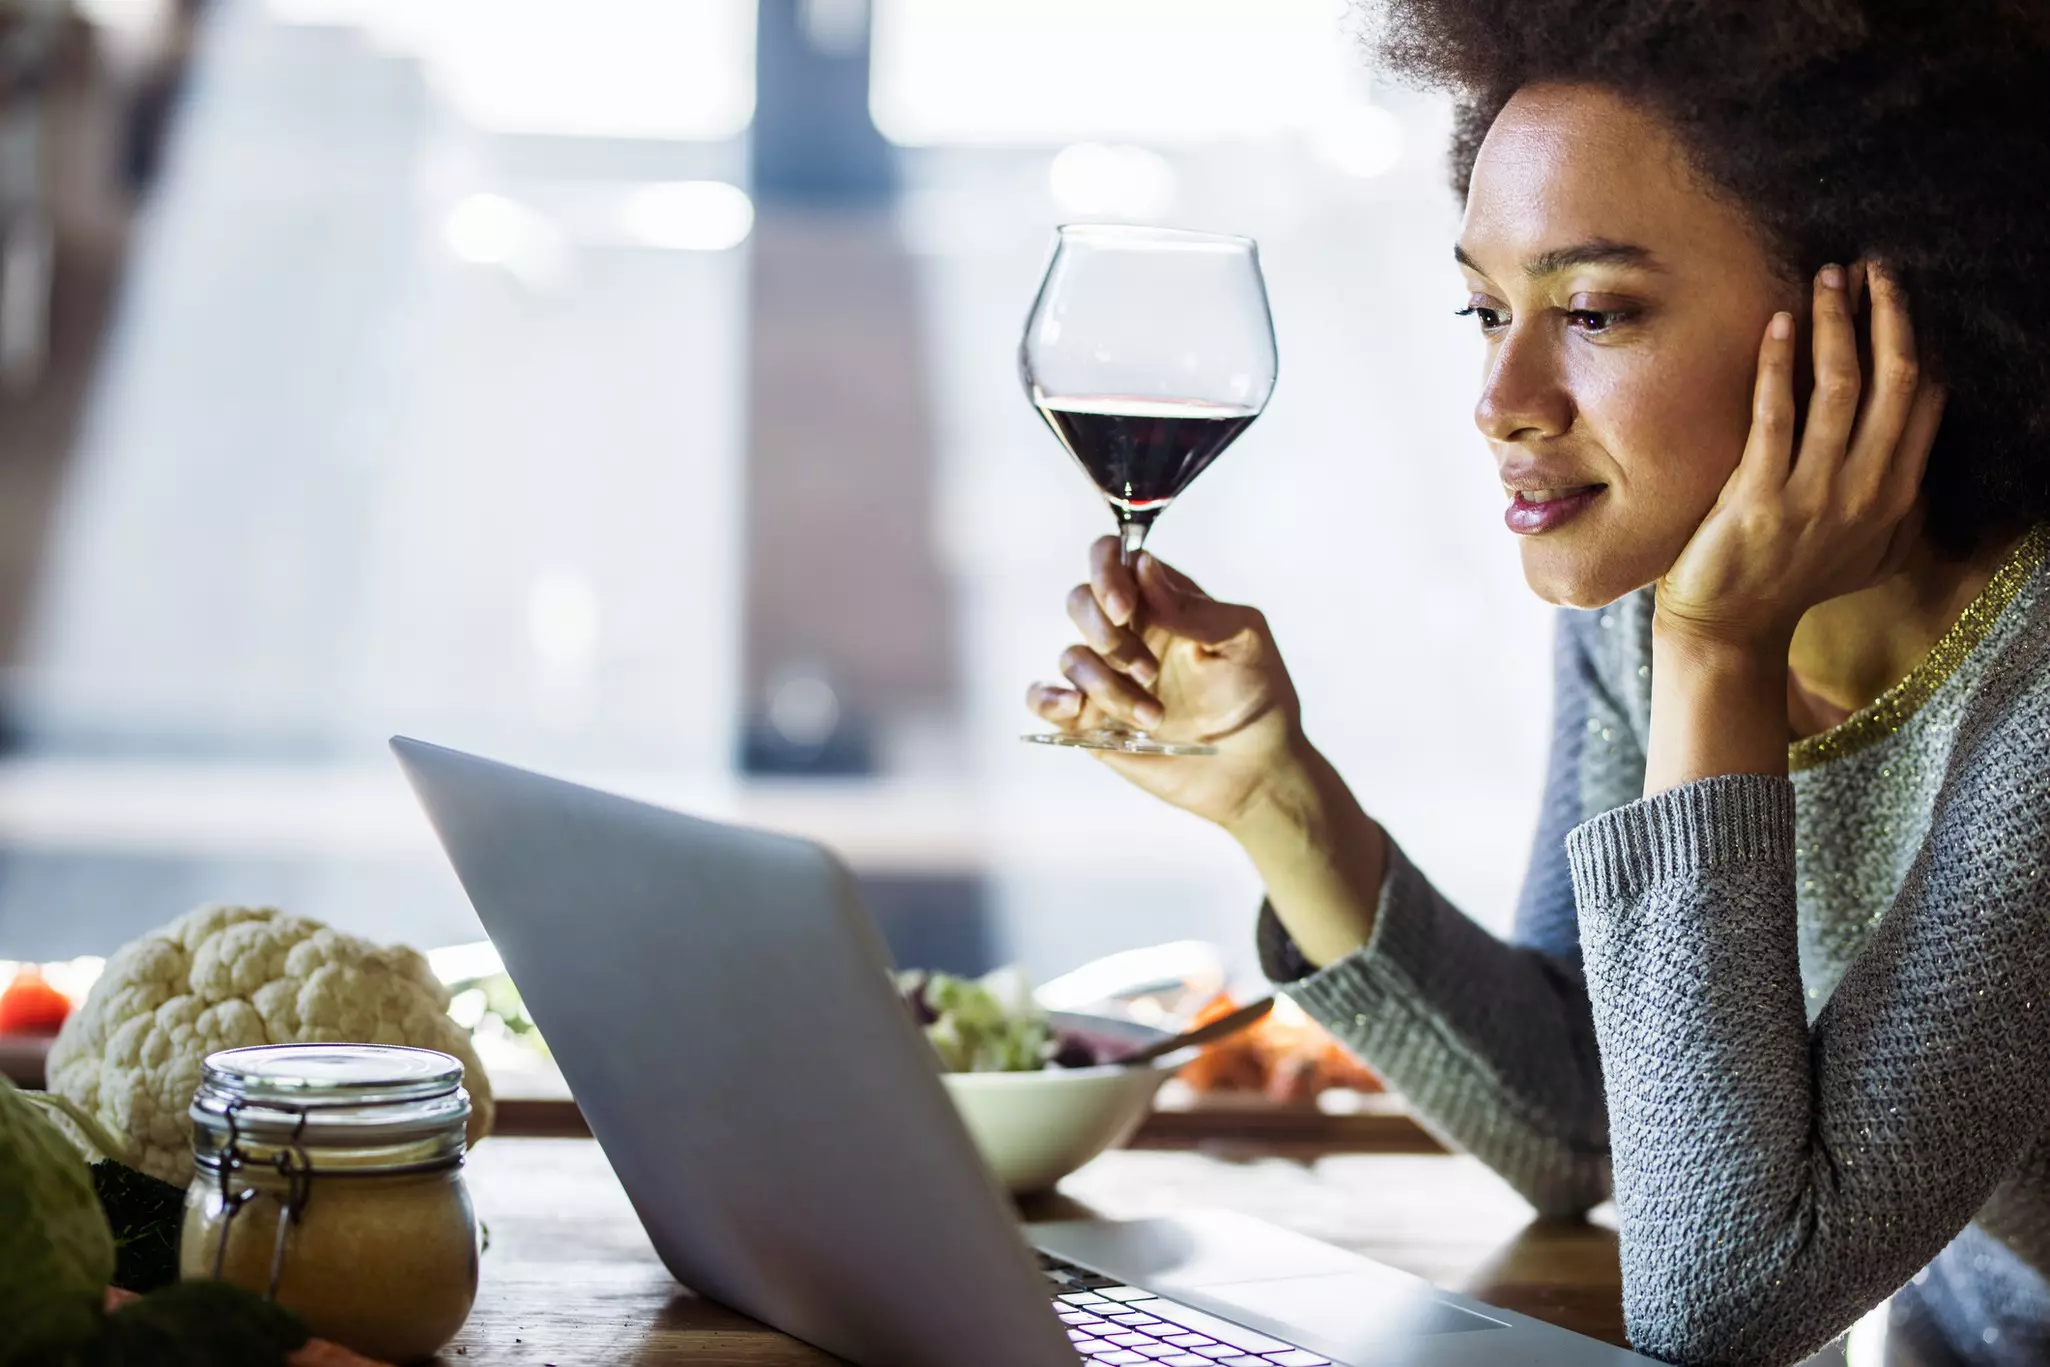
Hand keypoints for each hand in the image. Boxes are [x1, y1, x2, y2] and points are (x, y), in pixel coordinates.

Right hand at [1024, 538, 1304, 828]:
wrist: (1253, 769)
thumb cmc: (1256, 696)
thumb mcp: (1242, 638)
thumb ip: (1190, 605)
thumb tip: (1142, 565)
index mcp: (1161, 601)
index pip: (1113, 558)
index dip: (1107, 572)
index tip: (1124, 608)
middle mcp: (1128, 632)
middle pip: (1081, 601)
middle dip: (1105, 632)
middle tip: (1147, 670)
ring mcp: (1106, 674)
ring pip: (1072, 656)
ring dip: (1107, 685)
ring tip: (1153, 716)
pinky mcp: (1089, 718)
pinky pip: (1043, 697)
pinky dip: (1049, 699)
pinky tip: (1077, 708)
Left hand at [1654, 261, 1944, 654]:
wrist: (1730, 625)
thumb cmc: (1792, 582)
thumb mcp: (1867, 551)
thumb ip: (1900, 507)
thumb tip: (1922, 457)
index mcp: (1896, 497)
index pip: (1923, 402)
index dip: (1916, 343)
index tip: (1900, 299)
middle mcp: (1866, 491)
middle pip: (1893, 381)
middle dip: (1888, 316)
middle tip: (1874, 267)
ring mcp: (1815, 495)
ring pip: (1840, 387)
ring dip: (1836, 324)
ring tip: (1827, 278)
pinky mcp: (1761, 497)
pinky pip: (1775, 415)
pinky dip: (1779, 364)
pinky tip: (1777, 324)